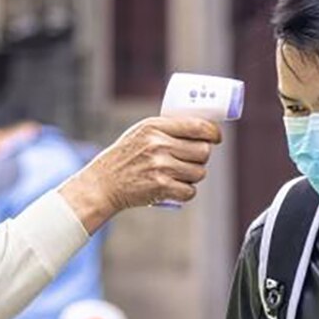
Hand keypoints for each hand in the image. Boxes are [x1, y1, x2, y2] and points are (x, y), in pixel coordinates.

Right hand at [58, 116, 222, 232]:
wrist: (103, 183)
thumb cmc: (125, 157)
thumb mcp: (141, 133)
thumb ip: (167, 129)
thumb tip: (202, 130)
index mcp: (155, 126)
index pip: (197, 126)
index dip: (213, 133)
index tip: (216, 138)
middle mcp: (158, 144)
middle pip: (203, 151)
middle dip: (201, 157)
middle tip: (192, 159)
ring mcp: (160, 166)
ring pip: (199, 172)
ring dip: (194, 175)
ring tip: (178, 174)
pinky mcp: (161, 187)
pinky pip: (190, 191)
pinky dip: (185, 191)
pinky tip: (174, 188)